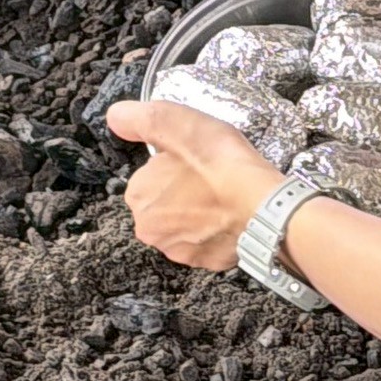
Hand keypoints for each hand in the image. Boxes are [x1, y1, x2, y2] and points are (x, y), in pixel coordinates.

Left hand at [108, 99, 282, 267]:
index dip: (174, 164)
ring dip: (197, 212)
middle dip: (182, 190)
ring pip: (183, 223)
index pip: (150, 175)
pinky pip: (204, 242)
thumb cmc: (220, 164)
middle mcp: (148, 228)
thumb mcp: (176, 123)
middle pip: (164, 201)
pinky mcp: (203, 263)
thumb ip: (139, 118)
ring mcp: (176, 249)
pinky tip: (229, 216)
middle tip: (210, 178)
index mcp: (138, 194)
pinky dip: (214, 230)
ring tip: (223, 197)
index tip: (195, 160)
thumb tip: (116, 116)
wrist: (263, 206)